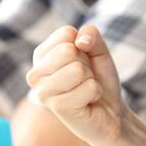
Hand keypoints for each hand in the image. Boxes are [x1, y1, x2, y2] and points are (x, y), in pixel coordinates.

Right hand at [25, 25, 125, 145]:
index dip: (83, 46)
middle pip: (69, 51)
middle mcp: (35, 73)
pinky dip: (95, 92)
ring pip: (78, 70)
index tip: (82, 61)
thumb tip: (80, 41)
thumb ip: (91, 34)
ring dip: (90, 79)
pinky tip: (87, 102)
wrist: (110, 112)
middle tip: (84, 78)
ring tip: (84, 89)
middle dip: (86, 64)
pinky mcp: (57, 107)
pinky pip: (88, 88)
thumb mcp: (98, 50)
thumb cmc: (99, 79)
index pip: (66, 33)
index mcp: (41, 55)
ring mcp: (43, 92)